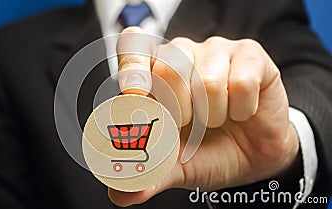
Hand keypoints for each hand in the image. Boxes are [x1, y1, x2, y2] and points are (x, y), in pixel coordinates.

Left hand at [110, 27, 298, 206]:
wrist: (254, 157)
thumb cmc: (208, 151)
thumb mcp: (174, 166)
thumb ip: (147, 174)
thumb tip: (118, 195)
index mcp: (154, 73)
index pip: (133, 47)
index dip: (132, 66)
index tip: (135, 93)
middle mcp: (182, 54)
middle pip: (169, 68)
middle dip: (180, 111)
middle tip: (190, 124)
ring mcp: (216, 51)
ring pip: (208, 81)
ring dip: (214, 115)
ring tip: (218, 120)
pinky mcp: (249, 55)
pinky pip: (242, 83)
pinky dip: (241, 109)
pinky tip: (241, 112)